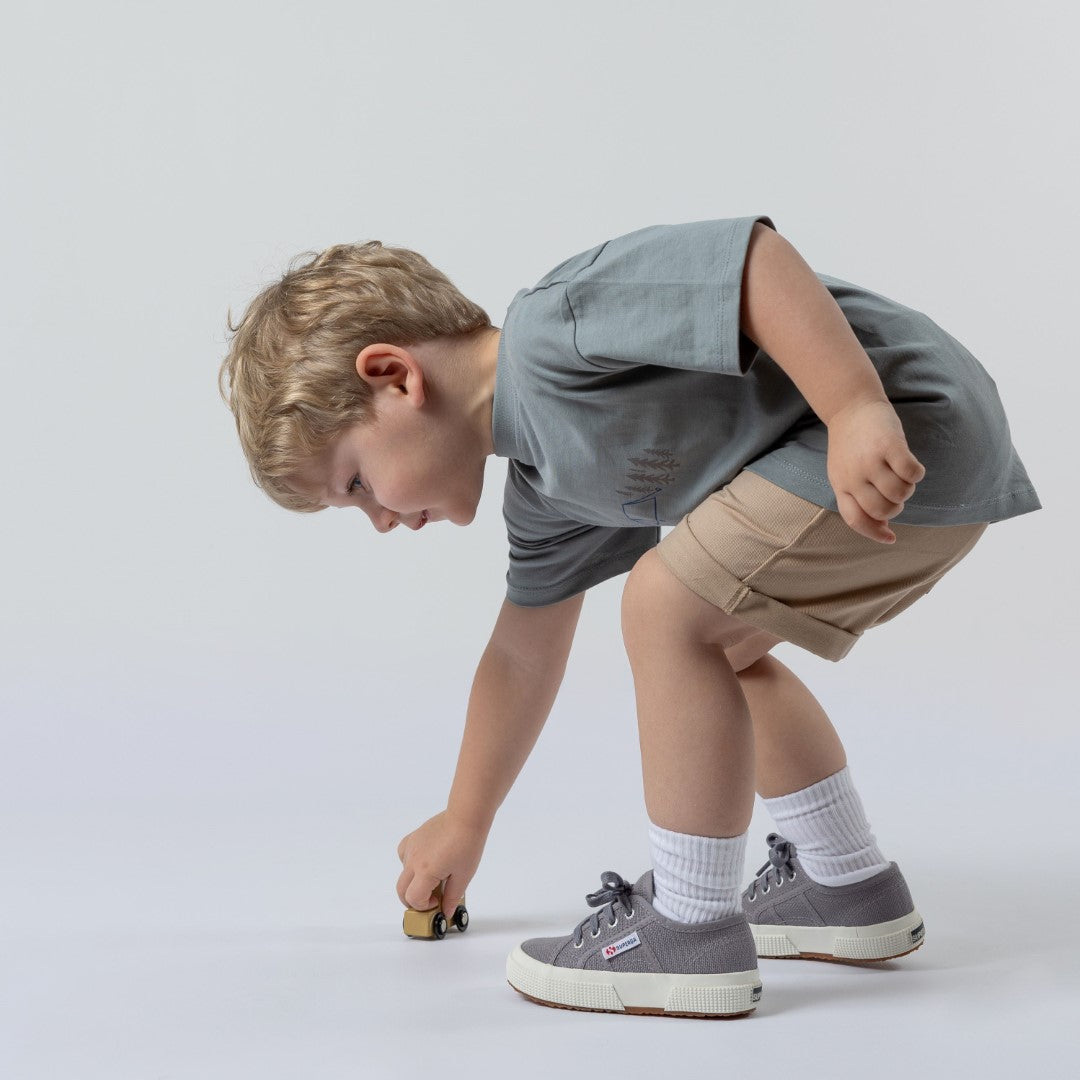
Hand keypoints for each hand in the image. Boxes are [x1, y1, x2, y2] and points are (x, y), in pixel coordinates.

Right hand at [396, 809, 487, 919]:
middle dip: (413, 900)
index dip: (423, 905)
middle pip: (401, 889)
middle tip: (429, 899)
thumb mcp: (464, 876)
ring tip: (433, 877)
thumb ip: (452, 897)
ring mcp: (411, 847)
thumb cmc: (468, 844)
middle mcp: (413, 860)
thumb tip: (445, 912)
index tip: (437, 901)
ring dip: (413, 881)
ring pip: (402, 872)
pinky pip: (404, 855)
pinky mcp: (414, 837)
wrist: (466, 817)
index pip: (413, 898)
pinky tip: (424, 862)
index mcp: (425, 871)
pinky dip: (409, 864)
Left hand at [825, 400, 925, 543]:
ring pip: (899, 493)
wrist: (851, 406)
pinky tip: (911, 465)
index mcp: (840, 485)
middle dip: (896, 507)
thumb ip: (859, 497)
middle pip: (882, 510)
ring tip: (903, 476)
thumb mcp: (845, 472)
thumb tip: (886, 529)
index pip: (856, 519)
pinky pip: (911, 473)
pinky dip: (917, 473)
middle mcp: (853, 475)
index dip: (874, 533)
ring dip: (908, 489)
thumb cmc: (852, 444)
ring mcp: (870, 460)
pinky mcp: (889, 445)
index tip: (890, 537)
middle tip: (897, 492)